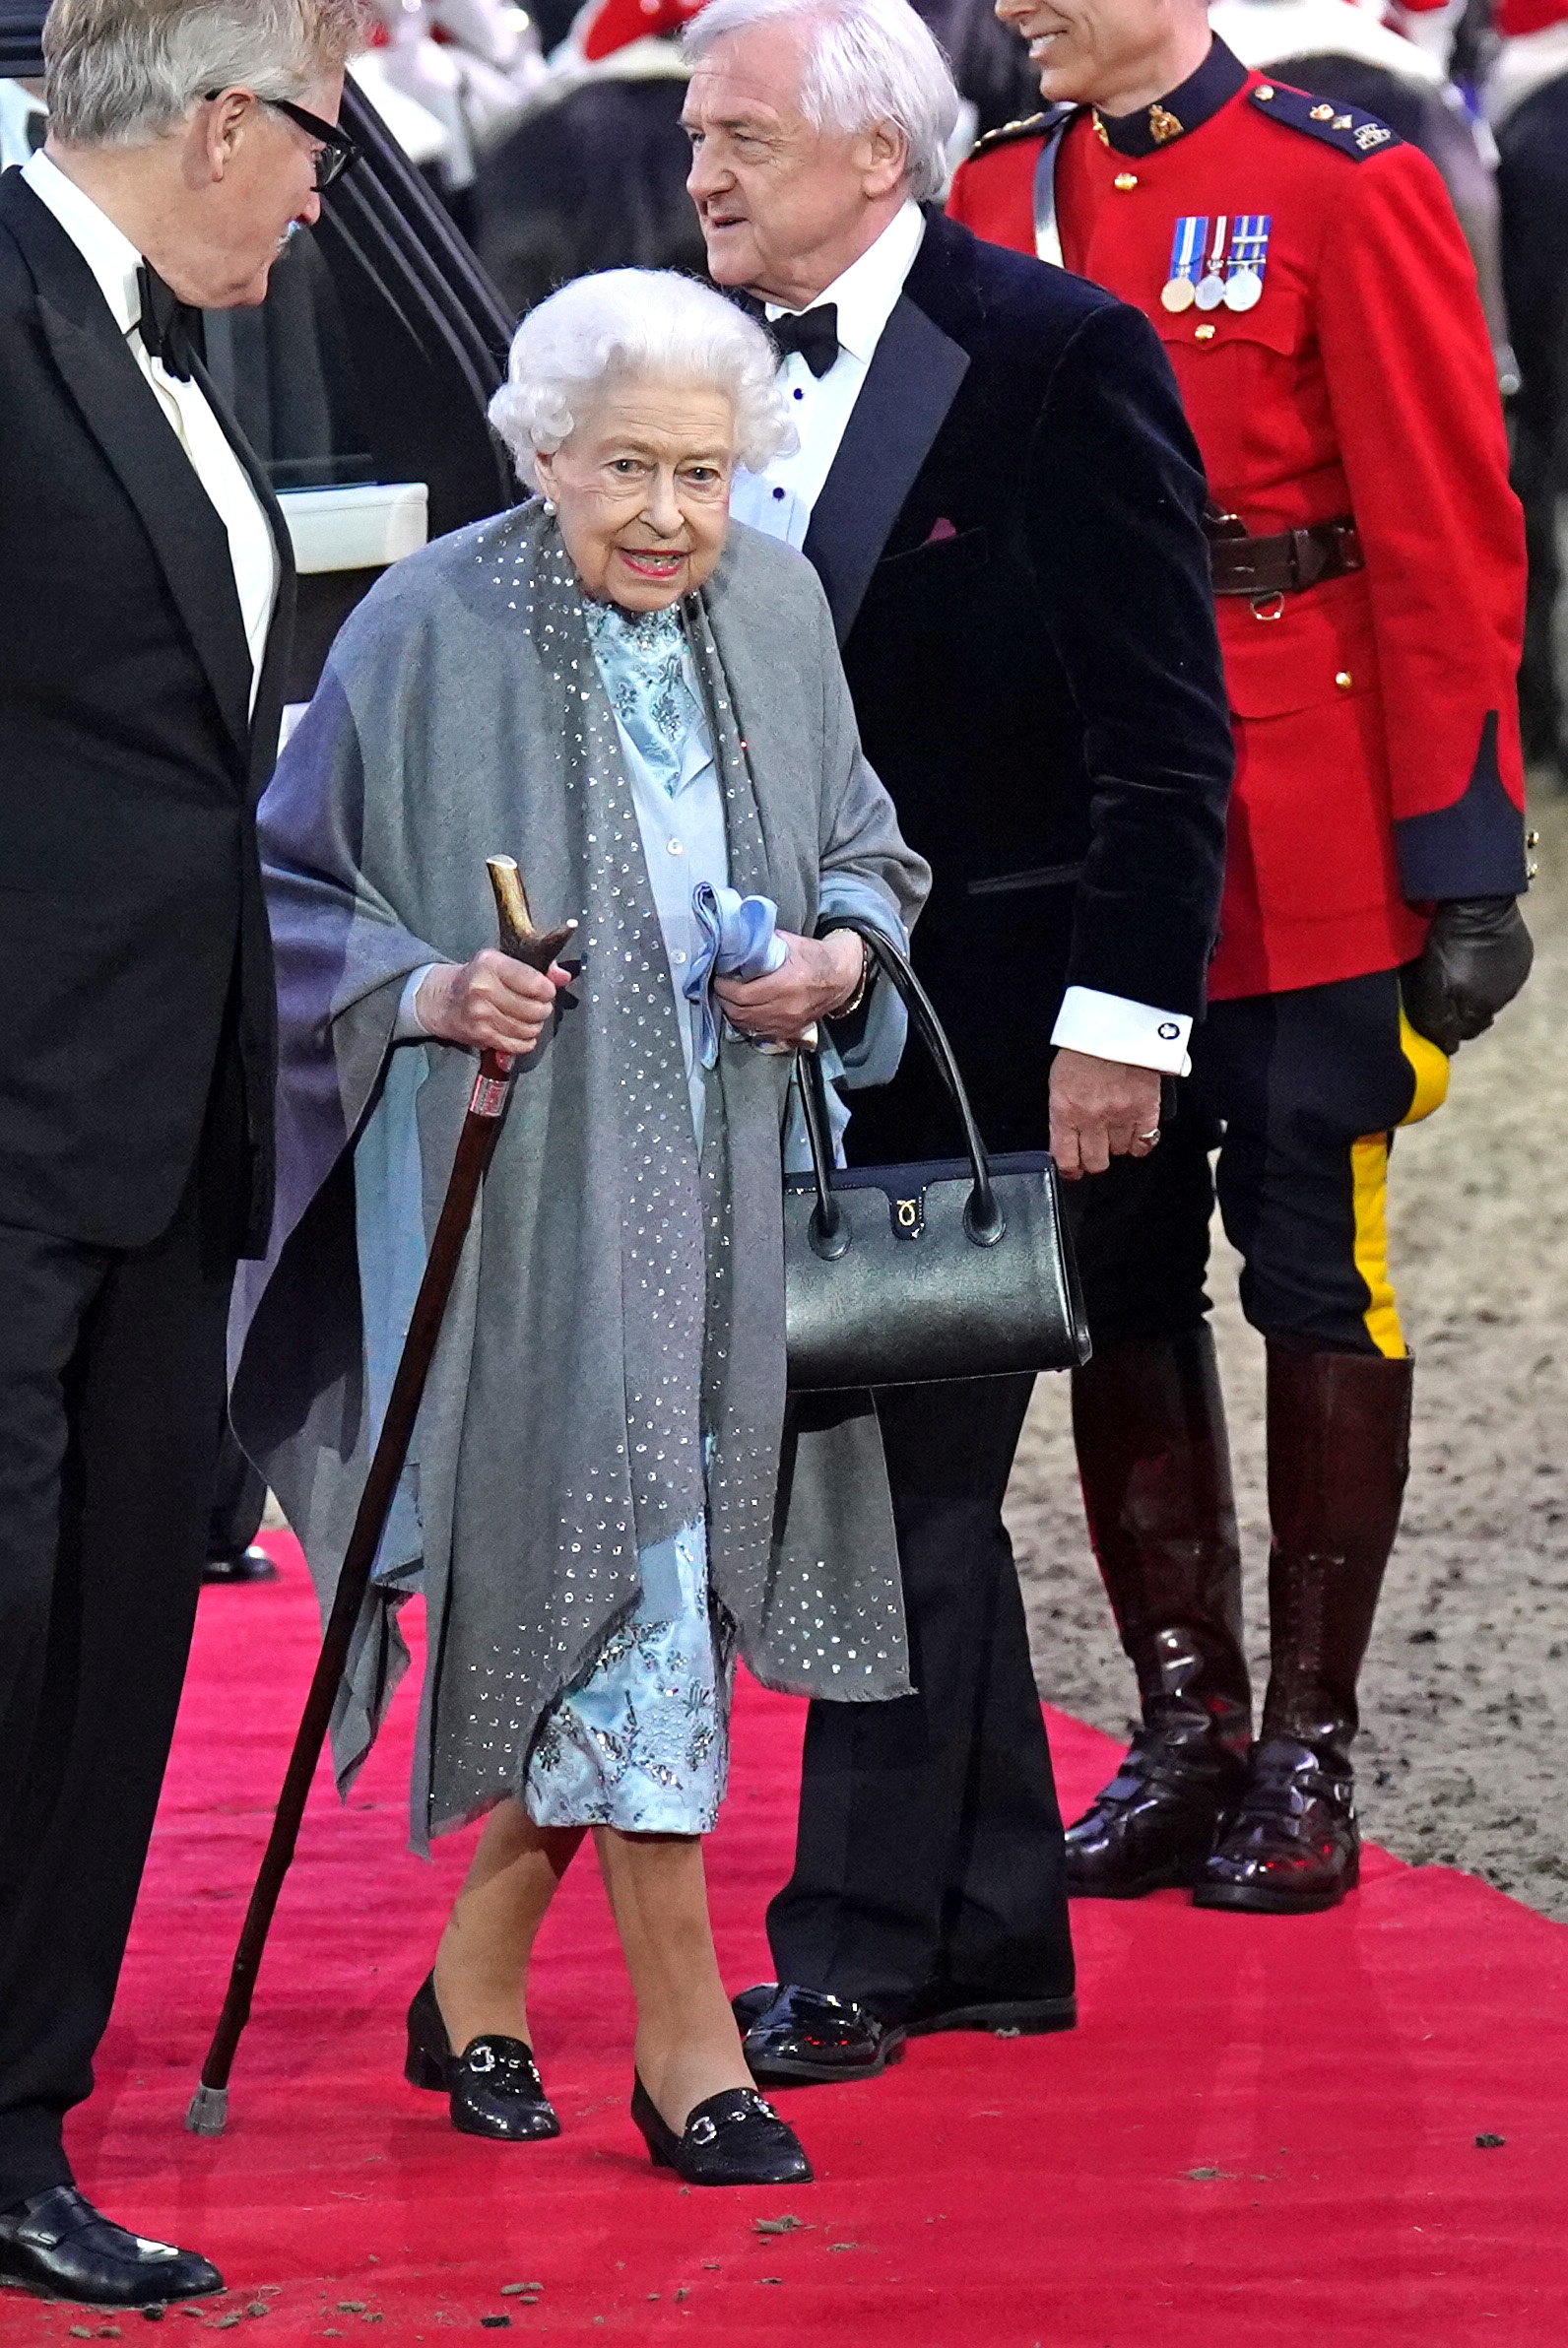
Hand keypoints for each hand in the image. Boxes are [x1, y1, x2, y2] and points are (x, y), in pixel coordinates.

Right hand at [415, 949, 570, 1056]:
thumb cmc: (478, 978)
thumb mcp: (502, 963)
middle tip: (536, 1006)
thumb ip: (537, 968)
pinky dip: (525, 1041)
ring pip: (529, 1029)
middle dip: (543, 1009)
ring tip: (526, 1018)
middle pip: (535, 1009)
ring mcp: (481, 1015)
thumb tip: (564, 977)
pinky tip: (519, 1032)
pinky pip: (518, 1045)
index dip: (547, 990)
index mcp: (491, 964)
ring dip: (534, 1026)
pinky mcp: (481, 1035)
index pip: (536, 983)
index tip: (544, 990)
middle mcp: (483, 989)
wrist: (442, 1000)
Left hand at [713, 928, 863, 1046]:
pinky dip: (745, 1022)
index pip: (742, 994)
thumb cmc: (814, 957)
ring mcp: (787, 1023)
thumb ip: (764, 944)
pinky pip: (758, 1032)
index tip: (718, 977)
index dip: (724, 987)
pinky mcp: (789, 1032)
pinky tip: (741, 1011)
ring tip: (727, 998)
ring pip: (746, 1024)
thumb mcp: (791, 943)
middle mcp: (786, 1008)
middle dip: (723, 999)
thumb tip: (738, 941)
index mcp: (786, 984)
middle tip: (718, 987)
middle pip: (740, 1012)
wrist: (840, 978)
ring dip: (731, 1012)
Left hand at [1049, 1048, 1162, 1179]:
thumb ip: (1063, 1112)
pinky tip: (1136, 1132)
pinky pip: (1145, 1143)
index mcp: (1065, 1111)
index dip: (1070, 1168)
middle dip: (1094, 1160)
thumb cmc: (1084, 1048)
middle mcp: (1092, 1118)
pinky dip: (1141, 1142)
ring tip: (1116, 1129)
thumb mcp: (1059, 1082)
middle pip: (1095, 1162)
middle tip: (1096, 1150)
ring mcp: (1120, 1116)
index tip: (1074, 1169)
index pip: (1065, 1157)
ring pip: (1120, 1152)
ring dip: (1117, 1145)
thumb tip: (1066, 1138)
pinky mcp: (1146, 1110)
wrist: (1115, 1024)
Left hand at [1403, 897, 1533, 1054]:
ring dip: (1476, 995)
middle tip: (1445, 998)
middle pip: (1477, 1019)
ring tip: (1462, 976)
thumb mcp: (1431, 981)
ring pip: (1491, 1000)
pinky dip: (1490, 976)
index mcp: (1477, 1006)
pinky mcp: (1521, 960)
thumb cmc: (1447, 941)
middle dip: (1461, 1014)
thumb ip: (1436, 1017)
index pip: (1461, 1034)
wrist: (1479, 902)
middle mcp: (1500, 999)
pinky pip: (1504, 978)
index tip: (1435, 1022)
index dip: (1446, 1030)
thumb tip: (1445, 1046)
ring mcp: (1514, 979)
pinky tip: (1478, 961)